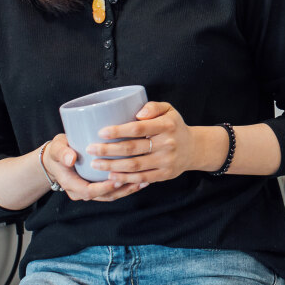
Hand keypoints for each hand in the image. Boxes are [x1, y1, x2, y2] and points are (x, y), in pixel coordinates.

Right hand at [40, 133, 143, 201]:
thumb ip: (62, 153)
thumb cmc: (58, 152)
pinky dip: (127, 186)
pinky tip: (140, 178)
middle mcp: (82, 192)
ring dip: (128, 189)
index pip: (89, 191)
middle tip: (138, 179)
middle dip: (122, 189)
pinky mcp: (99, 186)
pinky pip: (114, 190)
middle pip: (105, 196)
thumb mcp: (57, 150)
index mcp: (72, 185)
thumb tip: (70, 158)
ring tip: (144, 180)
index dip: (104, 188)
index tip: (117, 179)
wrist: (56, 159)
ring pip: (112, 195)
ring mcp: (91, 191)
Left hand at [88, 102, 218, 185]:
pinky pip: (142, 178)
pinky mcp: (164, 174)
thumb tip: (138, 112)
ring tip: (95, 164)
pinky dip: (125, 178)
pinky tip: (111, 176)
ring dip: (112, 166)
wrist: (194, 148)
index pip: (138, 128)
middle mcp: (167, 144)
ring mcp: (166, 161)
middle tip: (91, 149)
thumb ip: (153, 106)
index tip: (101, 132)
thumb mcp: (169, 110)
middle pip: (132, 148)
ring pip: (134, 165)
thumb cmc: (174, 126)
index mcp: (166, 125)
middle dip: (108, 150)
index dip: (118, 131)